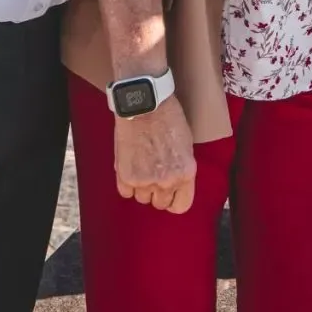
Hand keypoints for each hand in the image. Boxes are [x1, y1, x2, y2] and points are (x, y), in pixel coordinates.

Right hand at [113, 94, 196, 213]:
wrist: (144, 104)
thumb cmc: (168, 118)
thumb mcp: (186, 146)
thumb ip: (181, 169)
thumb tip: (174, 185)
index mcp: (186, 173)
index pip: (181, 206)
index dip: (174, 201)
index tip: (170, 195)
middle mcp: (167, 181)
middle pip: (159, 204)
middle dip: (156, 192)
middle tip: (153, 174)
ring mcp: (145, 181)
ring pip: (141, 198)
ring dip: (141, 187)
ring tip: (141, 165)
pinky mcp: (126, 176)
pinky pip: (125, 192)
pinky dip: (126, 183)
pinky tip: (130, 167)